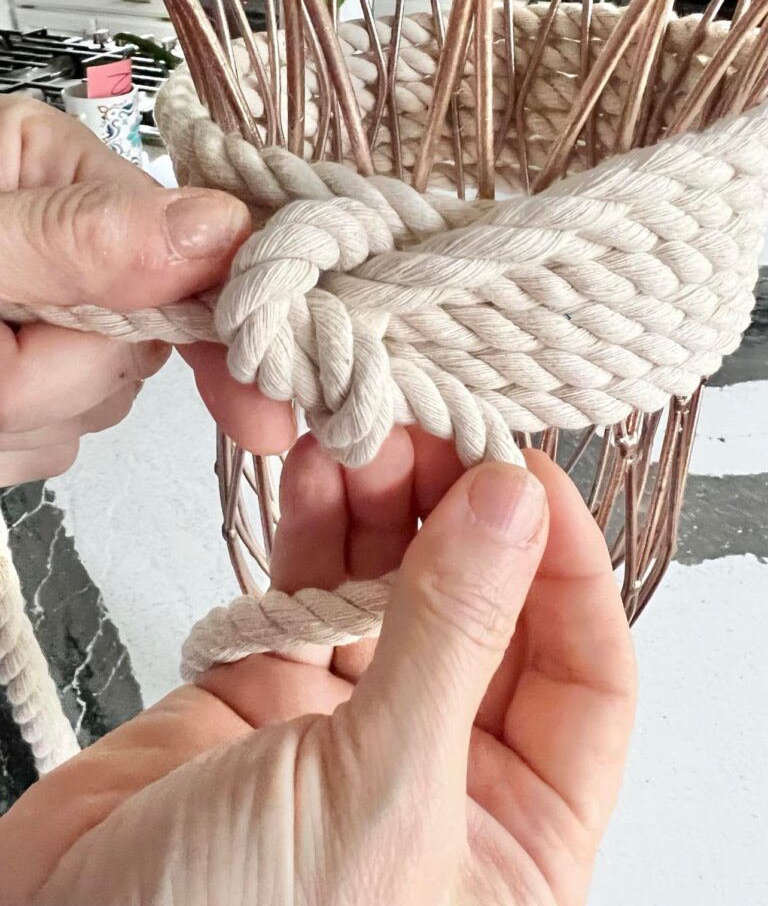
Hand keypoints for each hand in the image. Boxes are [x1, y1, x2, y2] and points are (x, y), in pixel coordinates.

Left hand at [0, 96, 294, 485]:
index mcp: (60, 174)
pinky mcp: (29, 381)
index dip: (222, 326)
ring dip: (37, 415)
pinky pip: (59, 437)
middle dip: (79, 376)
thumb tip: (223, 228)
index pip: (189, 250)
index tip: (262, 413)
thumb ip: (84, 238)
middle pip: (142, 341)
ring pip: (103, 399)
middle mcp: (72, 242)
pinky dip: (15, 442)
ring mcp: (52, 317)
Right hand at [0, 429, 635, 905]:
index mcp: (515, 839)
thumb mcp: (378, 791)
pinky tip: (318, 467)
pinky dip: (317, 527)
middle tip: (433, 432)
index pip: (587, 677)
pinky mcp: (268, 694)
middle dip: (463, 516)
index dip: (569, 569)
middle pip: (486, 613)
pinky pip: (312, 591)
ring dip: (386, 505)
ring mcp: (351, 728)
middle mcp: (441, 775)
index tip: (530, 478)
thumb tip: (514, 507)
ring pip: (395, 589)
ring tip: (367, 434)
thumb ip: (451, 637)